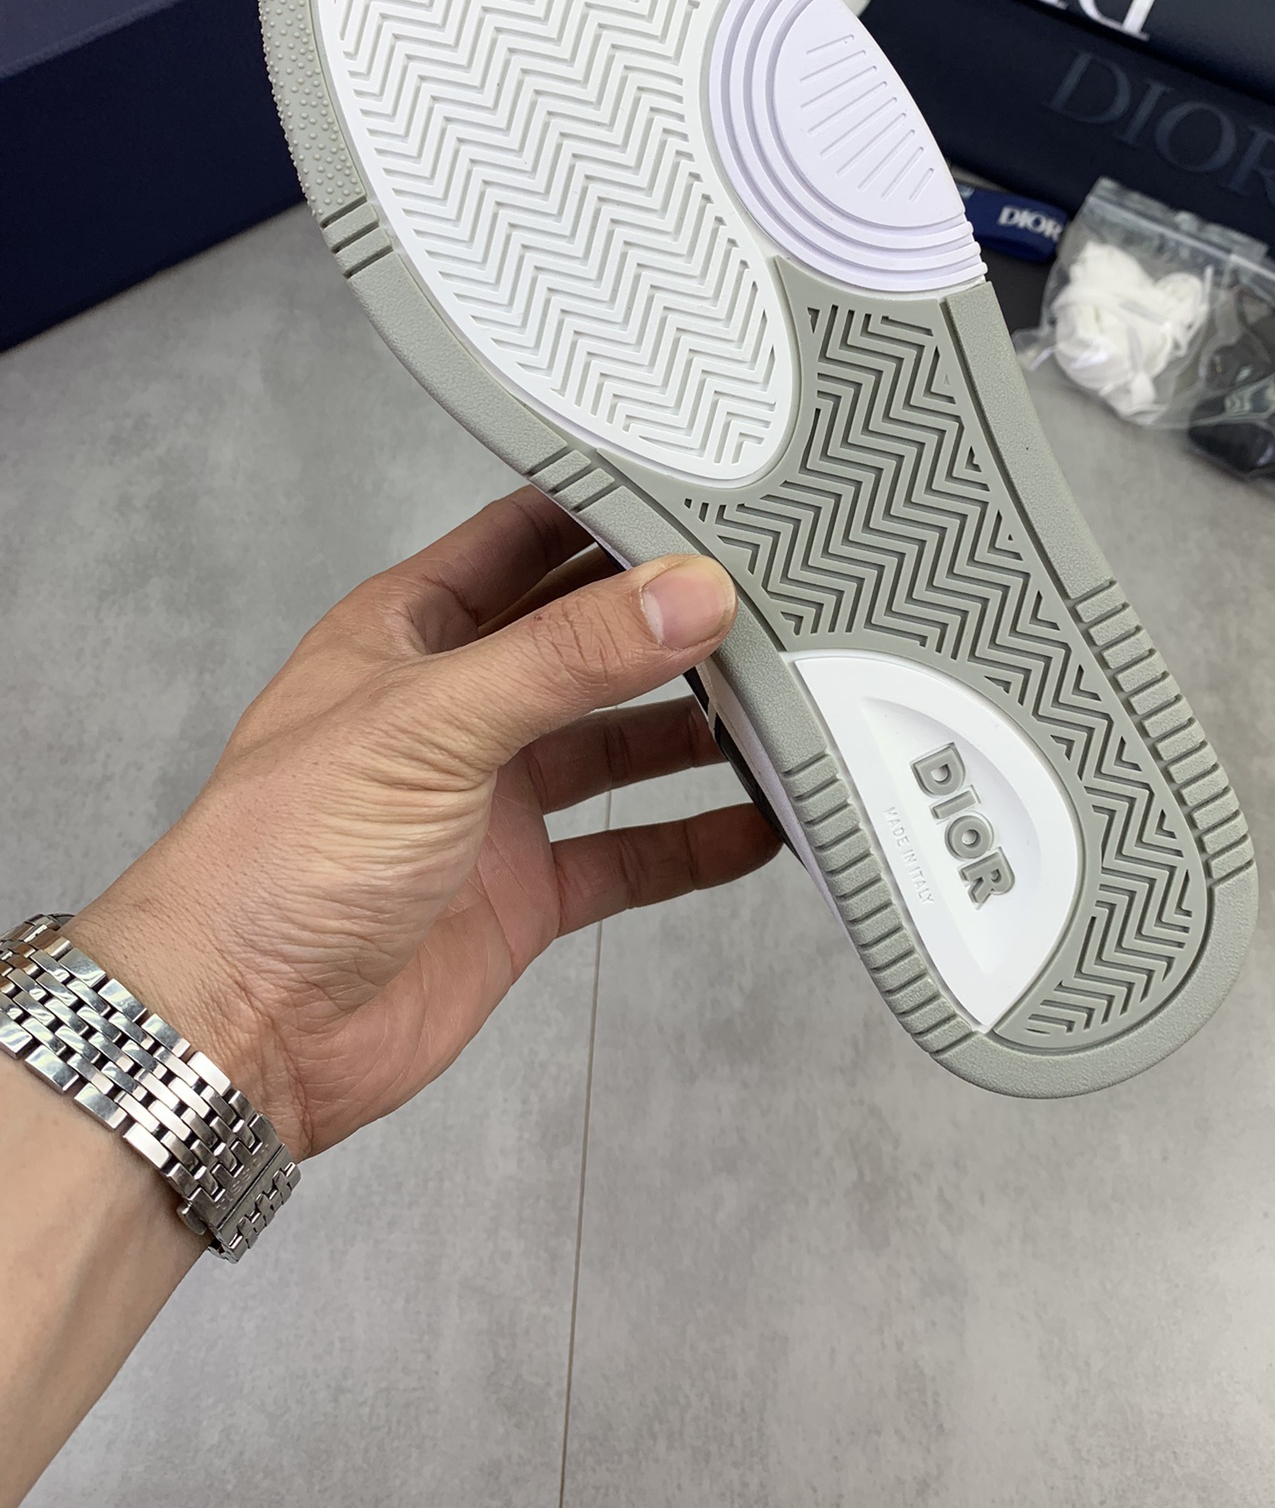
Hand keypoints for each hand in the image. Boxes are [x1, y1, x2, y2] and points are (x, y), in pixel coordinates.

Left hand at [68, 488, 777, 1158]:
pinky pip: (630, 853)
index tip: (702, 492)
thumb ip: (565, 657)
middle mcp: (459, 708)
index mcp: (410, 632)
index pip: (525, 539)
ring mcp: (494, 802)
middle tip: (769, 600)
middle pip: (587, 643)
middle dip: (668, 622)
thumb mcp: (430, 723)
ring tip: (781, 705)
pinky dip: (694, 842)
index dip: (606, 510)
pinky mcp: (524, 891)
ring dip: (693, 730)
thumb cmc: (279, 858)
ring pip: (618, 744)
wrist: (243, 1031)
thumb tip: (684, 594)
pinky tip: (757, 826)